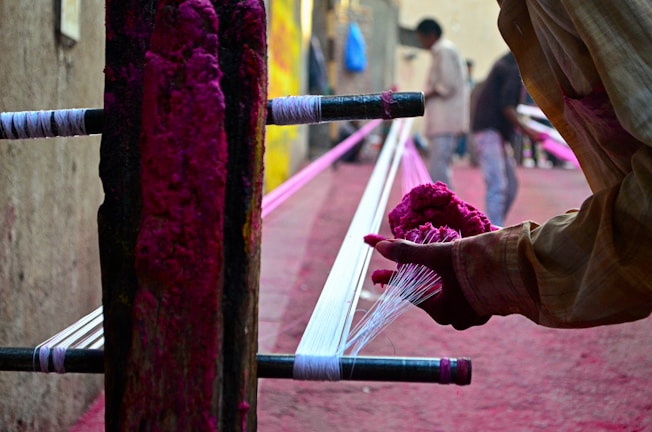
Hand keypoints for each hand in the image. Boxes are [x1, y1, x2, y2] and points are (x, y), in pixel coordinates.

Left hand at [373, 239, 489, 329]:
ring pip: (450, 292)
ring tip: (437, 262)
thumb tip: (379, 248)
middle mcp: (458, 319)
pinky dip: (458, 279)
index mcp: (443, 312)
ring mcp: (477, 313)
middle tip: (409, 264)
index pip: (411, 294)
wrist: (522, 269)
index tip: (381, 273)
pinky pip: (466, 291)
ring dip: (441, 277)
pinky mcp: (491, 303)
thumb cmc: (476, 266)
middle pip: (430, 294)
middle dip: (420, 278)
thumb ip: (409, 253)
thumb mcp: (438, 256)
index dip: (395, 279)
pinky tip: (460, 266)